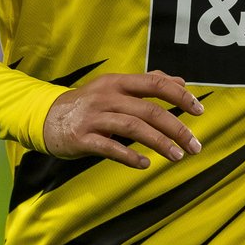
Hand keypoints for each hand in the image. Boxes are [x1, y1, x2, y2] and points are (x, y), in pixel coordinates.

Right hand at [41, 70, 202, 168]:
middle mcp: (106, 96)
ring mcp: (93, 117)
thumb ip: (147, 83)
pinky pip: (109, 147)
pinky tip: (146, 163)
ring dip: (159, 143)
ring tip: (177, 156)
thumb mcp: (115, 87)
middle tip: (195, 145)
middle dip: (176, 128)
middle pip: (148, 110)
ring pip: (133, 127)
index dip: (179, 96)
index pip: (154, 83)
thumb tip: (181, 81)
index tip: (199, 110)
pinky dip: (129, 156)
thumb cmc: (88, 103)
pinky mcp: (82, 138)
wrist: (46, 117)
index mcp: (117, 82)